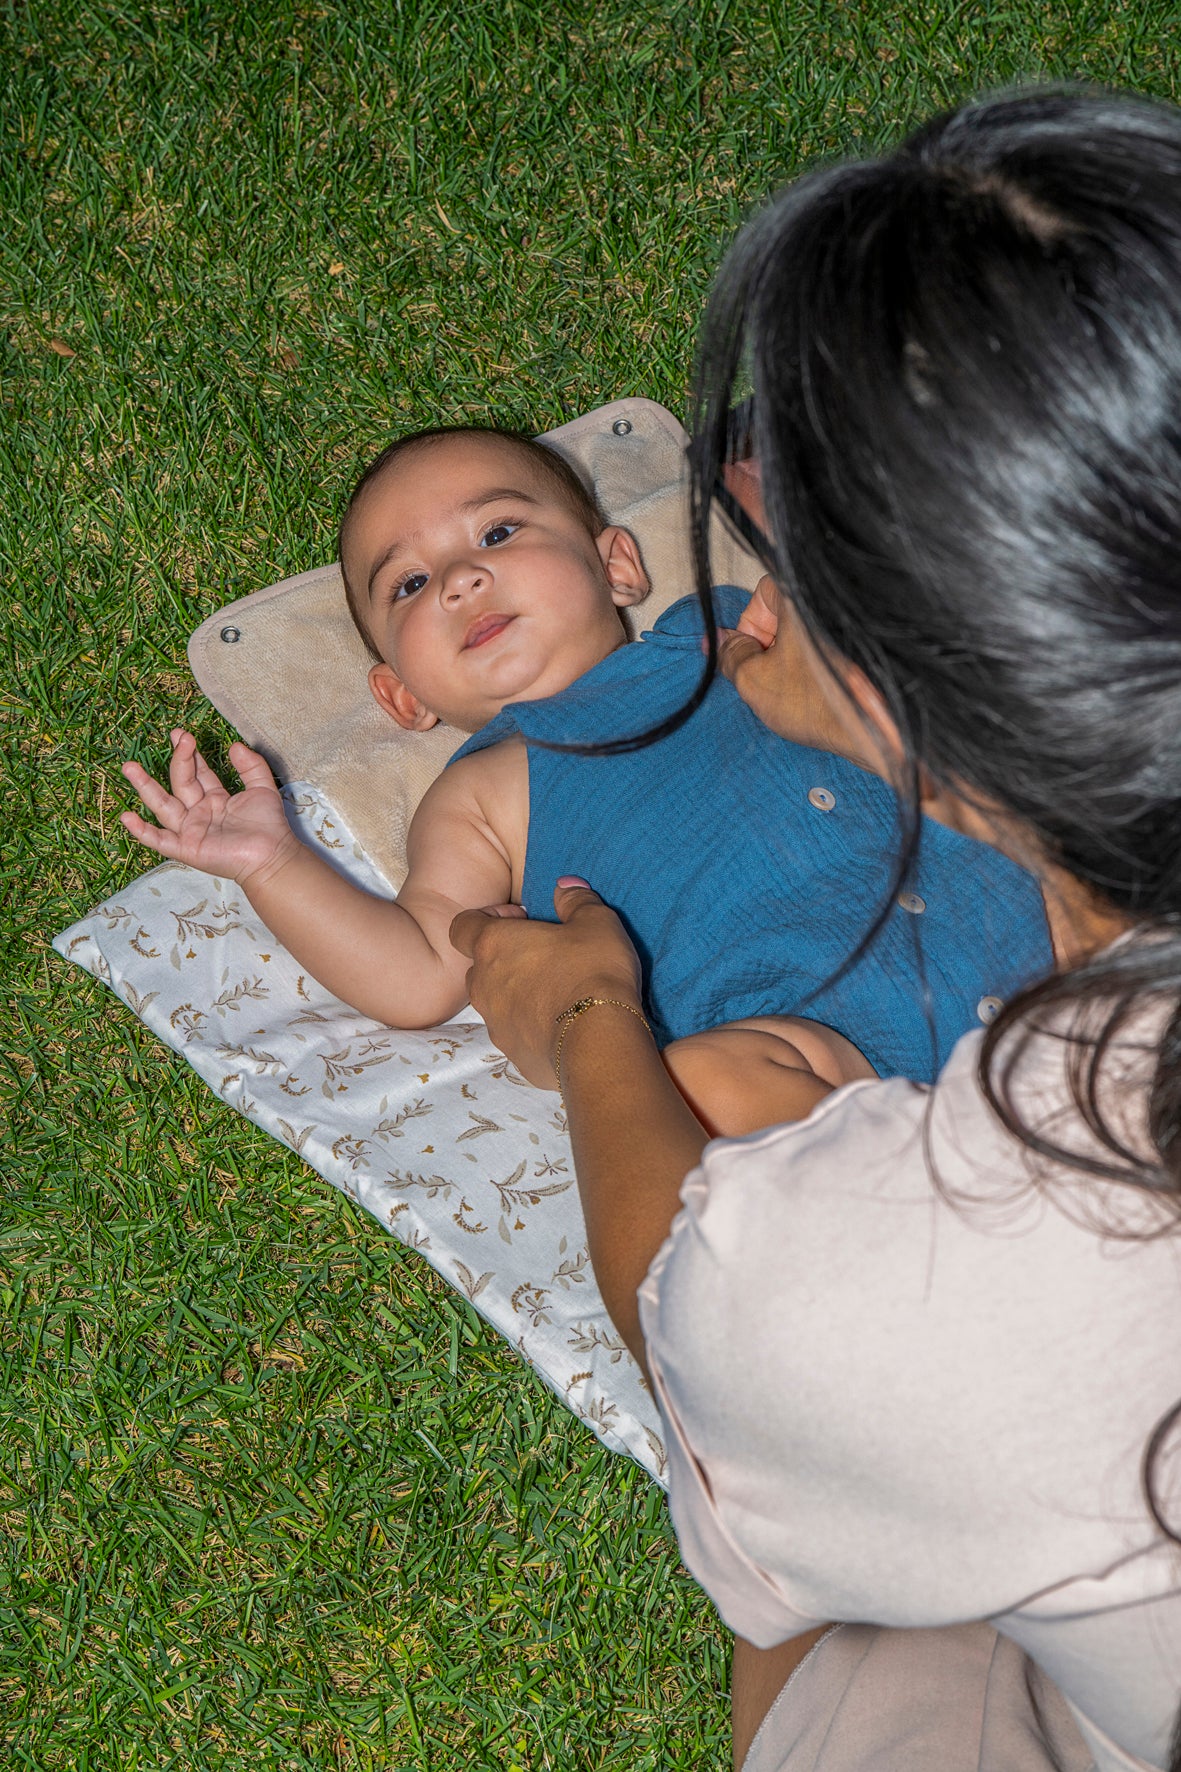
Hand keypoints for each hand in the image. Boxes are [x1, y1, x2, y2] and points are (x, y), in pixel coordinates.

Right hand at [120, 730, 299, 884]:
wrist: (273, 856)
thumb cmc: (269, 826)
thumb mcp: (262, 788)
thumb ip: (251, 766)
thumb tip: (234, 745)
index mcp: (215, 799)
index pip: (197, 773)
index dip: (189, 754)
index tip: (181, 734)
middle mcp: (199, 813)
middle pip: (180, 783)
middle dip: (177, 760)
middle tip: (176, 736)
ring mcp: (190, 831)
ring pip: (163, 805)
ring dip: (145, 787)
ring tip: (129, 767)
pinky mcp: (186, 849)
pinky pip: (160, 840)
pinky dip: (143, 831)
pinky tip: (127, 818)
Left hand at [450, 879, 643, 1087]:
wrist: (599, 1042)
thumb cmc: (591, 972)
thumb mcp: (595, 922)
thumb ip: (575, 899)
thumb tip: (565, 885)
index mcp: (493, 945)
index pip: (462, 926)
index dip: (487, 917)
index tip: (521, 919)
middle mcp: (484, 984)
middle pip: (480, 965)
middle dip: (505, 958)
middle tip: (544, 956)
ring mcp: (495, 1024)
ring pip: (495, 1002)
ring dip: (517, 994)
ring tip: (557, 992)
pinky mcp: (513, 1054)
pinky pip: (515, 1032)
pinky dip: (531, 1026)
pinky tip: (564, 1024)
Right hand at [720, 578, 888, 775]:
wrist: (870, 730)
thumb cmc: (818, 701)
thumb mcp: (753, 679)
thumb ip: (729, 654)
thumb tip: (720, 642)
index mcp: (803, 597)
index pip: (762, 591)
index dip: (749, 625)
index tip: (746, 655)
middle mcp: (830, 605)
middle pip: (785, 614)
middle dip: (768, 647)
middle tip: (766, 678)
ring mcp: (849, 628)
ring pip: (804, 636)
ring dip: (789, 662)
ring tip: (792, 692)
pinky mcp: (861, 651)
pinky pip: (826, 651)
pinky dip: (813, 669)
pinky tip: (814, 695)